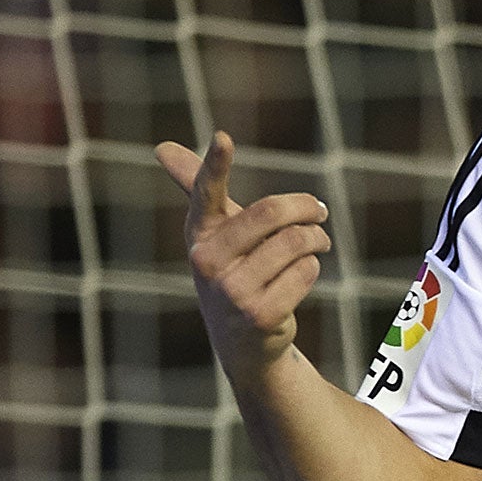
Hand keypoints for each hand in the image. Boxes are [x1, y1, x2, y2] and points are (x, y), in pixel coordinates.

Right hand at [156, 131, 331, 387]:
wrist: (243, 342)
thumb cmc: (232, 271)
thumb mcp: (215, 232)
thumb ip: (197, 188)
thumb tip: (161, 147)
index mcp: (199, 234)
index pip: (205, 193)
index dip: (214, 164)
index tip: (222, 138)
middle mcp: (207, 262)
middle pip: (271, 212)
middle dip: (306, 207)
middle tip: (320, 211)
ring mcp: (232, 292)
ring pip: (295, 242)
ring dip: (316, 238)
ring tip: (318, 242)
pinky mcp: (260, 315)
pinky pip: (305, 271)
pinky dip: (312, 268)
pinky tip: (302, 276)